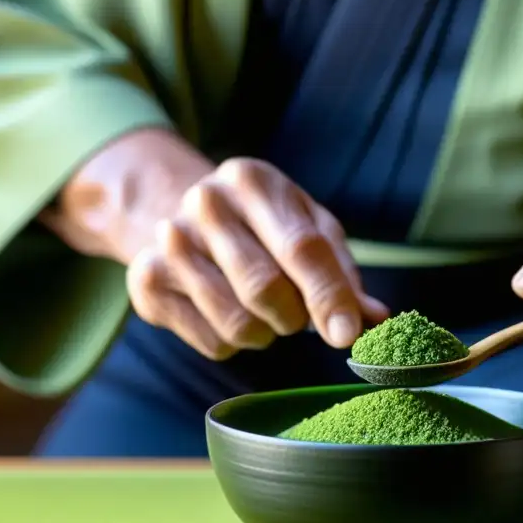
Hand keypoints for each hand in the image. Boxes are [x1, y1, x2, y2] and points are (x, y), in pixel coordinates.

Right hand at [127, 158, 388, 359]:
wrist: (182, 217)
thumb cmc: (264, 227)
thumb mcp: (310, 231)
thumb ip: (342, 276)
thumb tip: (375, 322)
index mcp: (252, 181)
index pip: (300, 248)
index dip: (328, 296)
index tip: (347, 335)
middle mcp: (204, 203)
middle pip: (264, 289)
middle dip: (293, 316)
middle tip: (295, 312)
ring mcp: (169, 243)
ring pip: (237, 323)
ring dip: (265, 332)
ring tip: (261, 309)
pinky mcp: (146, 283)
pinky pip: (211, 342)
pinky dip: (232, 342)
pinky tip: (226, 310)